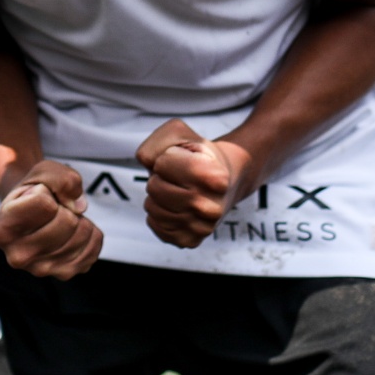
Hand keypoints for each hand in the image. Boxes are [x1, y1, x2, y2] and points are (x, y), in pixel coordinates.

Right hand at [0, 160, 102, 279]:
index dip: (46, 191)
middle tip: (53, 209)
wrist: (33, 212)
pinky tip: (73, 232)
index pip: (44, 203)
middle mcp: (18, 257)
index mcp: (3, 231)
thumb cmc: (35, 190)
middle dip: (65, 207)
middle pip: (66, 221)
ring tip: (61, 220)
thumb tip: (79, 207)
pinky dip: (91, 232)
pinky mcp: (65, 273)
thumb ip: (62, 178)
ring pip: (82, 233)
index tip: (37, 196)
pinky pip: (95, 245)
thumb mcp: (42, 171)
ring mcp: (42, 269)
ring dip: (79, 219)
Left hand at [136, 119, 253, 247]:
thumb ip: (157, 143)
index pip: (162, 164)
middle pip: (154, 188)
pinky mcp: (190, 241)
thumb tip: (149, 165)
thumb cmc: (198, 154)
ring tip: (177, 190)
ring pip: (151, 208)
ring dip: (157, 195)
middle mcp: (212, 207)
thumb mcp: (180, 133)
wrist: (226, 181)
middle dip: (159, 177)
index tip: (182, 160)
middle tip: (177, 177)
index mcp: (215, 177)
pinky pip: (154, 225)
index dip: (166, 158)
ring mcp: (202, 228)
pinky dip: (158, 212)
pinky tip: (175, 206)